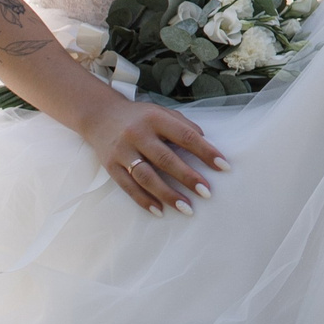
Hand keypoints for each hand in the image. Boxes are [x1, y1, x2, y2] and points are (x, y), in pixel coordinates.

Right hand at [82, 96, 225, 214]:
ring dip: (168, 194)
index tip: (224, 166)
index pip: (185, 136)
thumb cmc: (140, 116)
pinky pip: (129, 187)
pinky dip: (144, 200)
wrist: (100, 115)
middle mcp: (137, 134)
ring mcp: (122, 151)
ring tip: (187, 208)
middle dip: (188, 177)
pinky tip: (160, 211)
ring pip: (147, 177)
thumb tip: (205, 142)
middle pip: (166, 159)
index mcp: (155, 118)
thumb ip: (183, 125)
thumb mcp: (161, 112)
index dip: (206, 151)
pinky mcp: (111, 166)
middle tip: (207, 192)